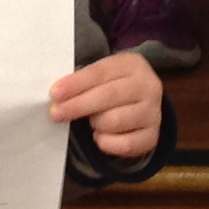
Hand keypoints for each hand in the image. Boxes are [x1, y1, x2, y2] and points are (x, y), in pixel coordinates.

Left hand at [50, 51, 164, 158]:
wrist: (140, 102)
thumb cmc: (111, 86)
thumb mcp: (101, 76)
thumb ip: (82, 83)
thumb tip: (57, 98)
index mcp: (133, 64)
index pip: (101, 72)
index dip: (76, 84)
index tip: (54, 94)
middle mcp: (148, 86)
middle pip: (109, 96)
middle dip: (78, 106)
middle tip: (56, 114)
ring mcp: (153, 112)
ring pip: (115, 121)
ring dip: (95, 124)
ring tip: (91, 122)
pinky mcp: (153, 136)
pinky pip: (125, 144)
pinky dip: (107, 143)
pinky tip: (100, 136)